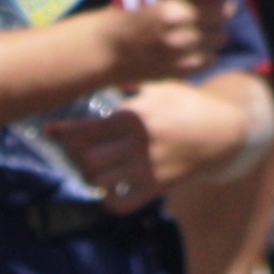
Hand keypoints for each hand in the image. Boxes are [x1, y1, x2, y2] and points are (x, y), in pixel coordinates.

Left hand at [45, 80, 266, 211]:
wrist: (225, 131)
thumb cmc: (188, 105)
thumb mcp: (161, 87)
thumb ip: (131, 82)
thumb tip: (109, 69)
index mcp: (134, 116)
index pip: (87, 128)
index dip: (63, 132)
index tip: (49, 132)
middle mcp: (138, 142)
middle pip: (87, 158)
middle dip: (77, 156)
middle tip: (79, 152)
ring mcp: (148, 167)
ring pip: (99, 181)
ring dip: (91, 177)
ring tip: (94, 170)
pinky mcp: (158, 187)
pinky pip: (121, 203)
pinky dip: (108, 201)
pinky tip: (109, 192)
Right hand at [97, 0, 233, 85]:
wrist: (104, 50)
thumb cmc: (126, 14)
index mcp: (169, 1)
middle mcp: (177, 25)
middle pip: (223, 13)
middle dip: (222, 8)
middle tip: (217, 8)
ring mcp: (179, 50)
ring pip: (220, 37)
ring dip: (217, 31)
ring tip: (205, 29)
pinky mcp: (179, 70)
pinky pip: (210, 59)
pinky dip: (209, 53)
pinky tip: (199, 47)